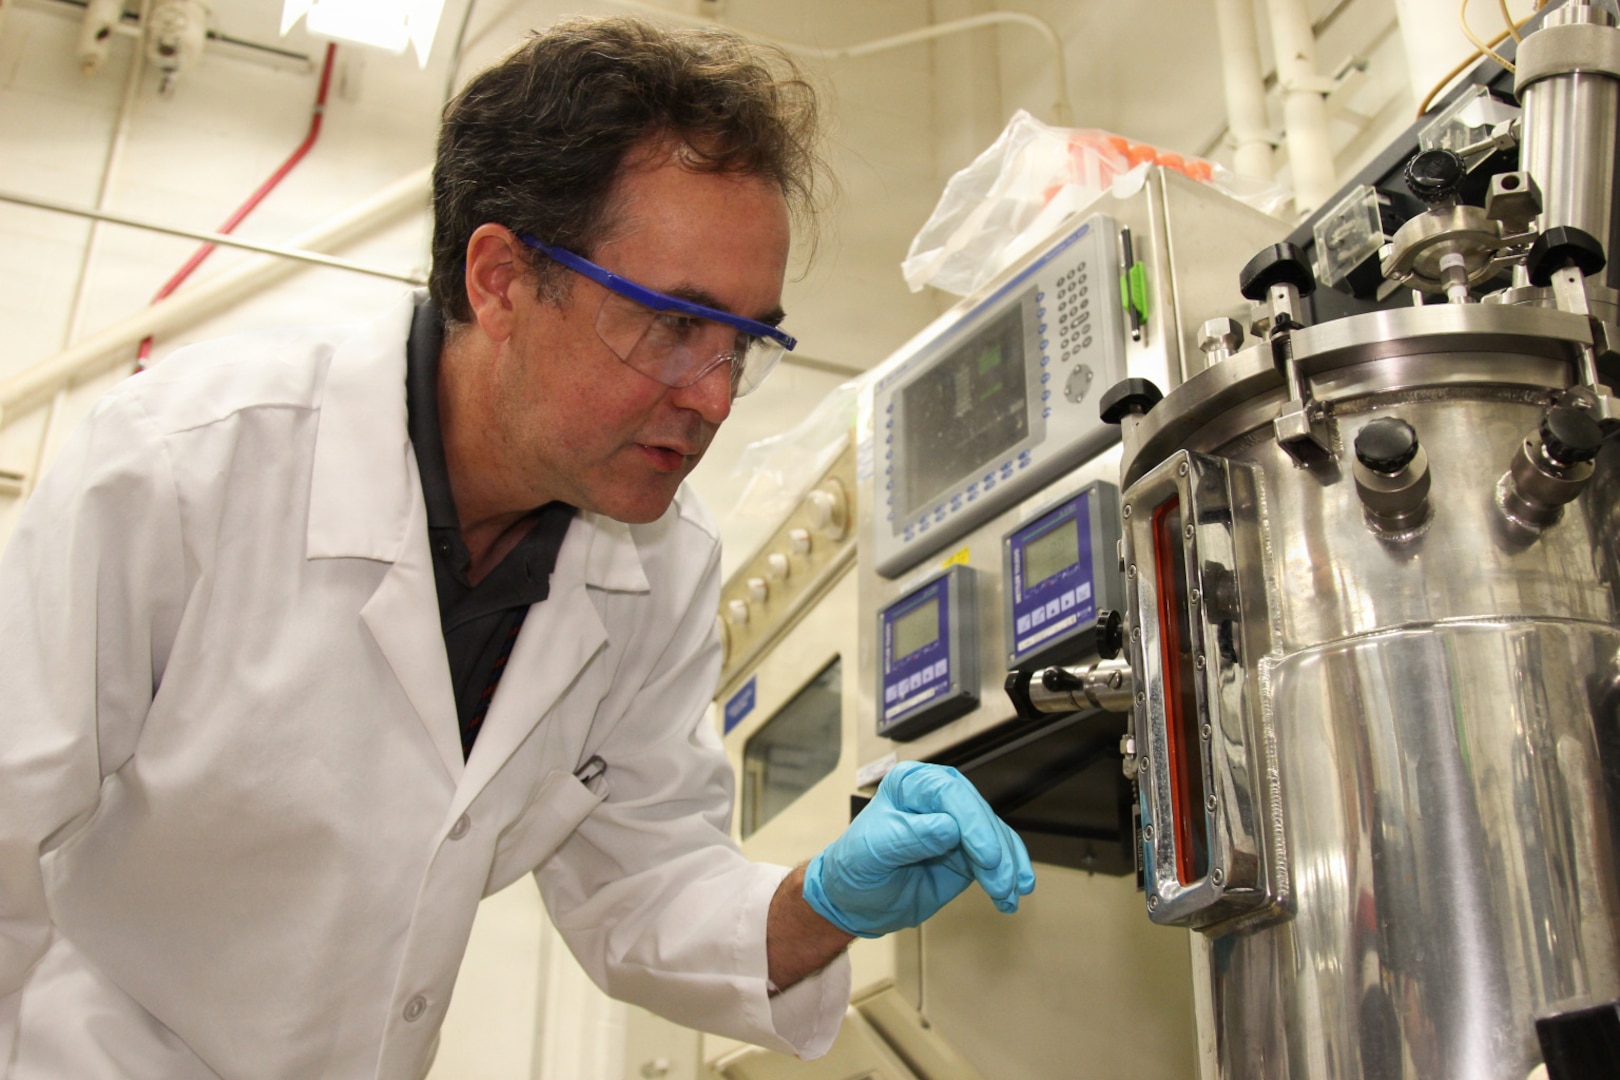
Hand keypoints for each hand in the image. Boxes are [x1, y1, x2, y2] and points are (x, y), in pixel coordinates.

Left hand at [801, 761, 1034, 937]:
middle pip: (979, 815)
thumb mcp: (872, 851)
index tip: (987, 856)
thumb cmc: (856, 867)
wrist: (855, 900)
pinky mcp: (969, 852)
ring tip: (1009, 896)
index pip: (950, 793)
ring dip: (1008, 867)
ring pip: (995, 837)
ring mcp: (957, 825)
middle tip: (1002, 883)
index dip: (973, 822)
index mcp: (912, 785)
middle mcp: (939, 798)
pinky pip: (997, 859)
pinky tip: (1012, 897)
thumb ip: (909, 837)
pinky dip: (1008, 877)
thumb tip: (949, 827)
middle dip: (996, 850)